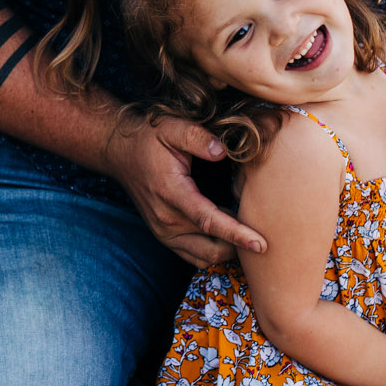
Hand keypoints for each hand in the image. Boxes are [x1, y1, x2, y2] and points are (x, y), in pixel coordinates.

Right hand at [101, 115, 266, 266]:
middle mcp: (166, 220)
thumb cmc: (148, 139)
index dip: (236, 234)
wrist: (120, 154)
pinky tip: (229, 235)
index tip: (261, 244)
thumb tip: (222, 150)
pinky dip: (215, 252)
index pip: (208, 221)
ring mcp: (164, 233)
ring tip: (248, 234)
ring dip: (229, 251)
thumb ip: (197, 137)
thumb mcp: (171, 127)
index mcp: (171, 193)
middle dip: (240, 246)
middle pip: (212, 248)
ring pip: (205, 258)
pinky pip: (195, 257)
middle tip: (265, 232)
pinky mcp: (165, 237)